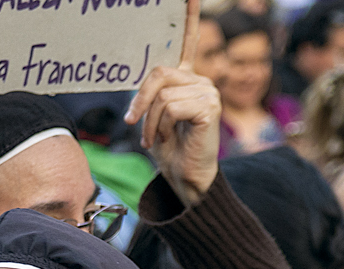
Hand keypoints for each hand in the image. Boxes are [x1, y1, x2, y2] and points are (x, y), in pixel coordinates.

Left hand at [124, 0, 218, 206]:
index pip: (188, 39)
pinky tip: (167, 138)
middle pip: (158, 73)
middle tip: (134, 123)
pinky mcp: (209, 106)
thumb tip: (143, 85)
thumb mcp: (153, 117)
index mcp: (186, 78)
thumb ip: (152, 94)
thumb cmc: (169, 150)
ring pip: (162, 94)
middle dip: (140, 100)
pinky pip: (170, 107)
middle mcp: (200, 79)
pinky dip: (160, 127)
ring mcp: (208, 91)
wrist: (185, 178)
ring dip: (149, 122)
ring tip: (154, 138)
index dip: (190, 15)